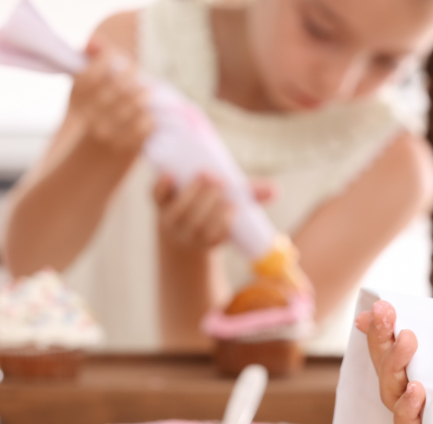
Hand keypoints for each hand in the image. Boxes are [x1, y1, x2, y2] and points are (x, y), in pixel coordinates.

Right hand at [70, 39, 152, 155]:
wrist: (90, 163)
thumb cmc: (90, 117)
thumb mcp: (82, 92)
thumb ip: (89, 63)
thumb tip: (95, 42)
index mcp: (78, 96)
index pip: (98, 68)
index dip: (114, 59)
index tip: (121, 61)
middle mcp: (91, 115)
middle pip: (121, 85)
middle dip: (133, 75)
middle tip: (138, 75)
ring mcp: (109, 132)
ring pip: (136, 104)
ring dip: (144, 95)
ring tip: (146, 93)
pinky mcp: (126, 147)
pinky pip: (146, 125)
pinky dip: (150, 117)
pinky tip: (148, 115)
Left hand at [153, 176, 275, 250]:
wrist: (177, 226)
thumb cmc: (212, 214)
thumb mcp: (232, 209)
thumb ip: (251, 197)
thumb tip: (277, 190)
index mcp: (207, 240)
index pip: (213, 237)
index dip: (221, 223)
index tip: (232, 207)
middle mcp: (187, 233)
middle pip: (196, 222)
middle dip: (207, 202)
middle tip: (219, 182)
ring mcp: (170, 219)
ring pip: (178, 211)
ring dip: (192, 193)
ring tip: (206, 175)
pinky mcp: (157, 203)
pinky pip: (155, 197)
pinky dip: (162, 187)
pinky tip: (171, 175)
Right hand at [355, 298, 432, 423]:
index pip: (415, 346)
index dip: (388, 330)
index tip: (379, 308)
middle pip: (393, 367)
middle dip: (382, 339)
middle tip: (384, 314)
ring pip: (392, 394)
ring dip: (391, 366)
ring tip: (407, 341)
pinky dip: (407, 408)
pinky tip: (417, 389)